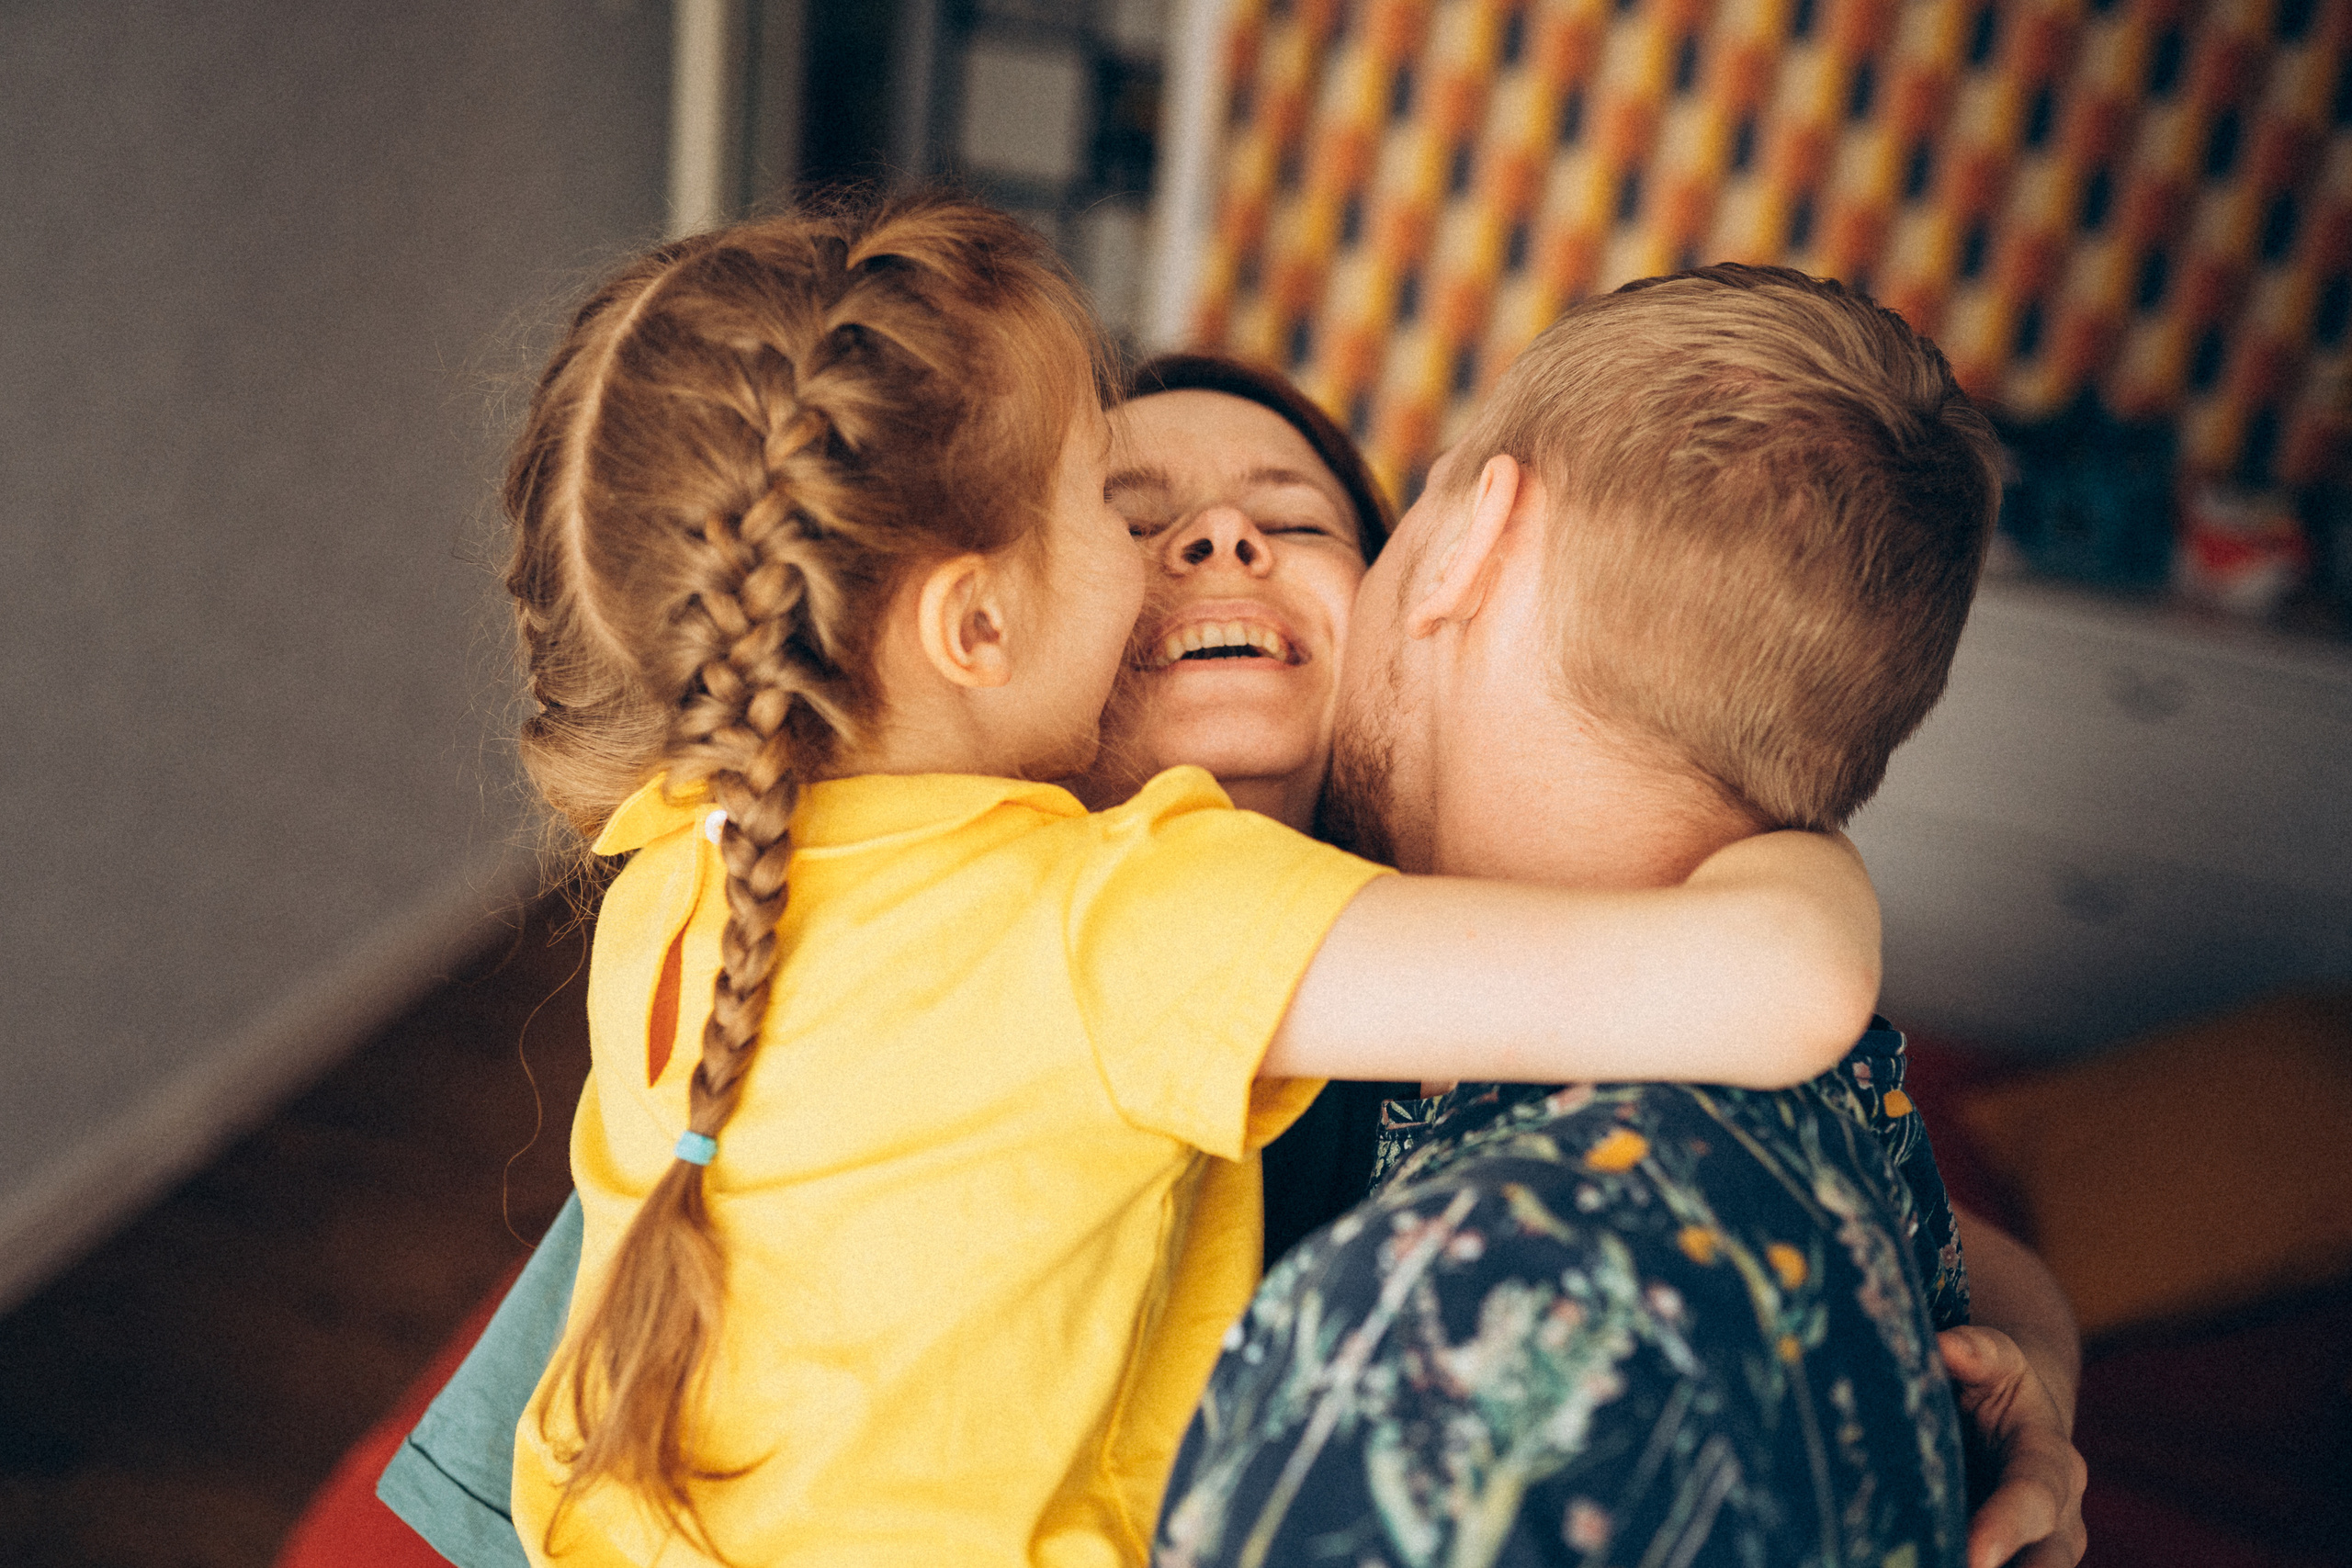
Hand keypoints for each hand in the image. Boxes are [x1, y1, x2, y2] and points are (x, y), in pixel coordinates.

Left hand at [1940, 1325, 2086, 1567]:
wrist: (2018, 1415)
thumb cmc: (1997, 1383)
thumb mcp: (1995, 1360)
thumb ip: (1976, 1352)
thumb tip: (1944, 1346)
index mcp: (2051, 1460)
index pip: (2033, 1497)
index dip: (2005, 1528)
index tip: (1975, 1559)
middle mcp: (2059, 1516)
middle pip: (2048, 1561)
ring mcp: (2039, 1549)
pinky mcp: (2011, 1558)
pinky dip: (1959, 1567)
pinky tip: (1920, 1564)